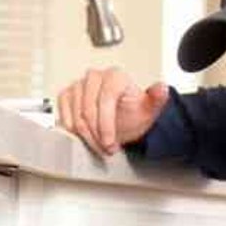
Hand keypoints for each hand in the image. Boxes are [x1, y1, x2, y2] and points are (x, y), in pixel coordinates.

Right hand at [56, 67, 170, 155]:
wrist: (124, 118)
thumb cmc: (134, 113)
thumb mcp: (149, 109)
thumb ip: (157, 98)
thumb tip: (162, 89)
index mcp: (115, 76)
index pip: (105, 100)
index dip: (106, 125)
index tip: (111, 142)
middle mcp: (94, 76)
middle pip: (89, 109)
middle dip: (97, 134)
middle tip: (107, 149)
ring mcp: (79, 85)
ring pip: (76, 114)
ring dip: (86, 136)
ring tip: (100, 146)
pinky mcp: (67, 95)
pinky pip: (63, 113)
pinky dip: (73, 129)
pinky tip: (85, 136)